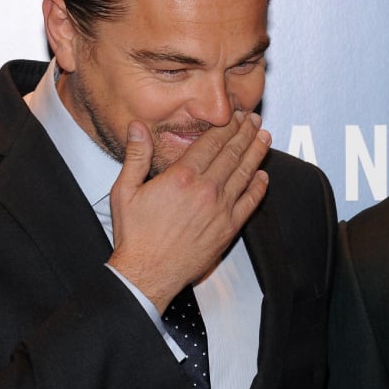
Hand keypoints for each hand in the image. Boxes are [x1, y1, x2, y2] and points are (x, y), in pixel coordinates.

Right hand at [106, 111, 269, 309]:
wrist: (148, 273)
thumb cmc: (136, 236)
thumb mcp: (125, 190)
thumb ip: (136, 155)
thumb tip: (138, 127)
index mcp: (182, 177)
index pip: (211, 142)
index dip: (226, 126)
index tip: (233, 115)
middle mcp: (206, 190)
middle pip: (232, 153)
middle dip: (245, 133)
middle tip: (253, 119)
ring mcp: (221, 209)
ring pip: (245, 173)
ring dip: (256, 153)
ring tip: (264, 137)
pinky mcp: (228, 228)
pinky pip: (250, 202)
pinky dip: (259, 187)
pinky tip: (263, 176)